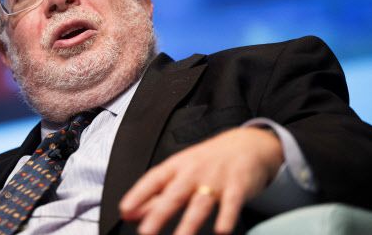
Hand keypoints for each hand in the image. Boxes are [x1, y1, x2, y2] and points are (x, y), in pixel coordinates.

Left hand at [119, 127, 283, 234]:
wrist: (246, 145)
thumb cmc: (206, 162)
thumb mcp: (179, 172)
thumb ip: (154, 194)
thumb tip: (129, 213)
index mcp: (176, 167)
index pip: (153, 180)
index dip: (138, 194)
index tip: (125, 209)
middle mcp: (193, 172)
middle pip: (174, 195)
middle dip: (159, 214)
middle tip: (145, 232)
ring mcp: (216, 179)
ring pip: (200, 203)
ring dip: (189, 223)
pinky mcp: (238, 186)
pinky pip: (232, 203)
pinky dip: (227, 217)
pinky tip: (221, 231)